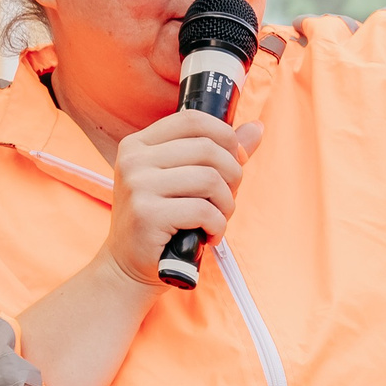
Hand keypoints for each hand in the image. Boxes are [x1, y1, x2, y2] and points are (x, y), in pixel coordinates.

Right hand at [102, 111, 264, 287]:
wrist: (127, 265)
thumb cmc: (164, 221)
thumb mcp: (186, 180)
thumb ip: (220, 152)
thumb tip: (257, 127)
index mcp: (140, 144)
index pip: (193, 120)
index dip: (225, 137)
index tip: (235, 161)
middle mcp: (134, 160)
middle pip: (208, 149)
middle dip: (232, 175)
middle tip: (226, 199)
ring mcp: (137, 185)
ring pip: (210, 179)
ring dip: (227, 204)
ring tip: (217, 219)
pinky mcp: (147, 214)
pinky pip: (204, 210)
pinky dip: (218, 226)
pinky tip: (209, 236)